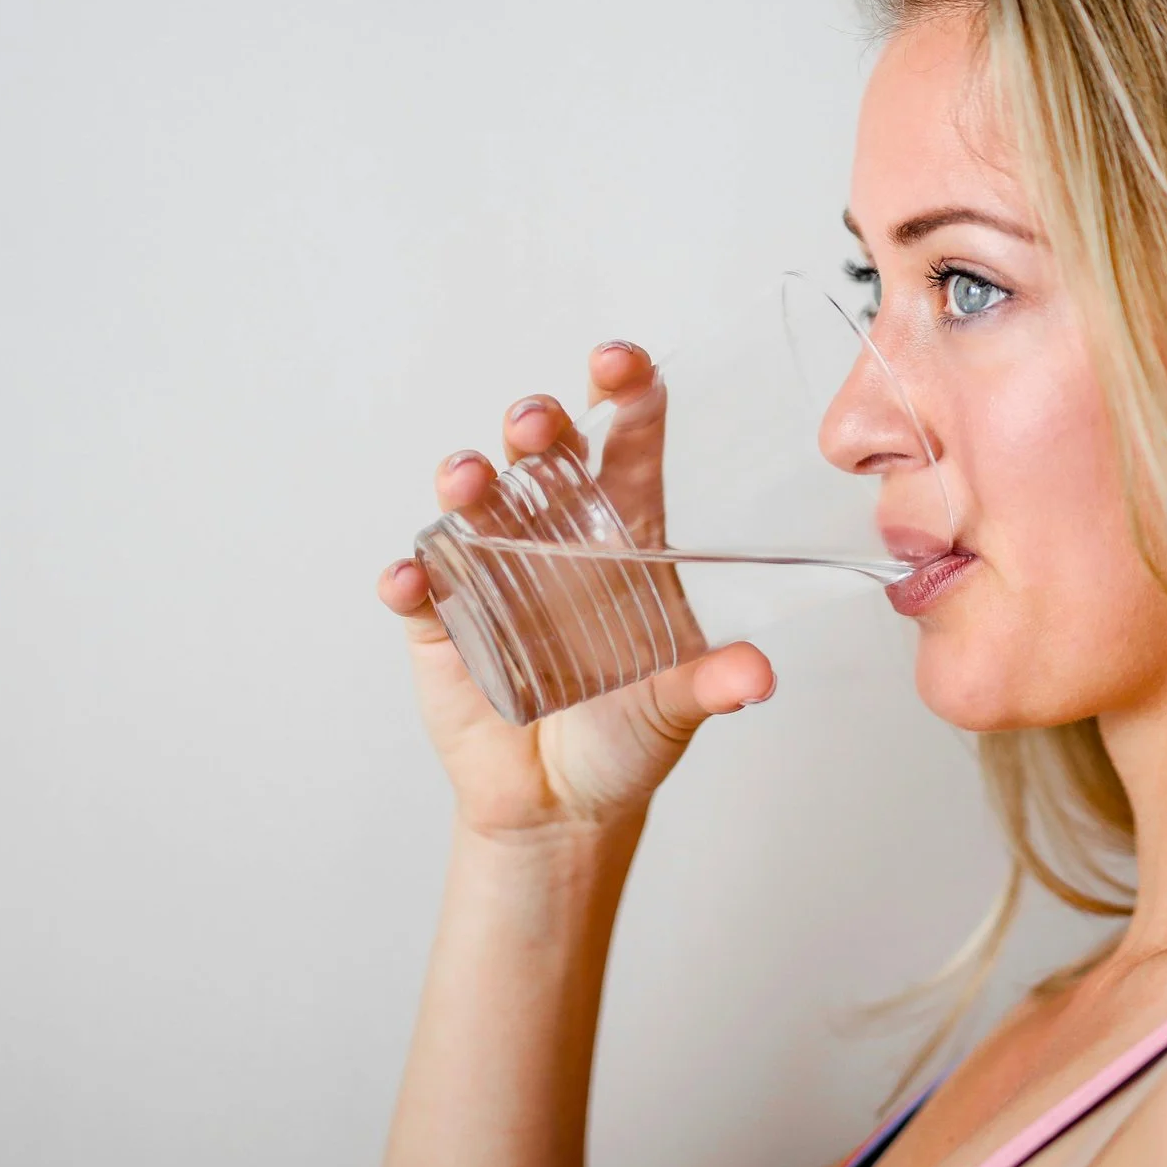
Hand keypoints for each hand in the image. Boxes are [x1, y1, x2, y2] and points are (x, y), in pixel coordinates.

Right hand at [377, 341, 774, 839]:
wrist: (563, 804)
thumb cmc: (628, 734)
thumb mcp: (677, 707)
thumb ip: (713, 685)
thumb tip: (757, 677)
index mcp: (624, 535)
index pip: (626, 444)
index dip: (623, 393)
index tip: (619, 362)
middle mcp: (556, 537)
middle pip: (542, 455)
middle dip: (536, 425)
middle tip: (536, 424)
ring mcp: (492, 572)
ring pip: (473, 505)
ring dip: (467, 484)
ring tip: (468, 483)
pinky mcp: (441, 624)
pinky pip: (419, 589)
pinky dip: (411, 579)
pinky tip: (410, 580)